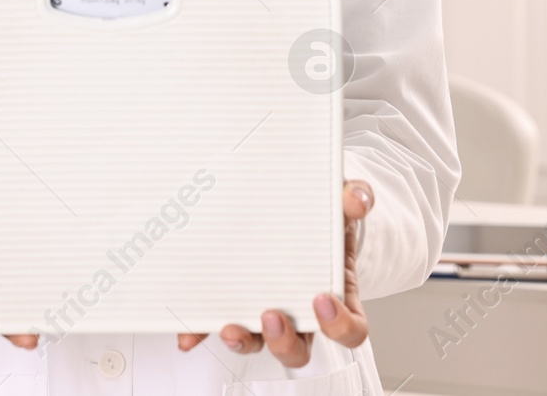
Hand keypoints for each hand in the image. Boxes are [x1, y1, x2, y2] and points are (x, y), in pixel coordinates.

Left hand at [177, 180, 372, 364]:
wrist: (298, 208)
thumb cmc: (323, 217)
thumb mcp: (341, 202)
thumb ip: (354, 198)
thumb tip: (356, 201)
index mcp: (335, 295)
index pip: (349, 329)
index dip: (339, 325)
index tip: (322, 300)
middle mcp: (300, 313)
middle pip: (299, 349)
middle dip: (284, 342)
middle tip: (272, 317)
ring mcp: (267, 311)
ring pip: (259, 343)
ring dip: (244, 341)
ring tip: (230, 327)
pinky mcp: (235, 302)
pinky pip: (220, 324)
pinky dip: (203, 331)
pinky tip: (189, 332)